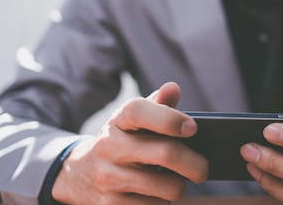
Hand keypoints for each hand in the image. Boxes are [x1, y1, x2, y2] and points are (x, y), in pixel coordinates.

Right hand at [52, 82, 207, 204]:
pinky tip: (155, 194)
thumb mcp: (133, 121)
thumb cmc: (122, 141)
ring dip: (179, 187)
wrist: (79, 175)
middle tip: (203, 169)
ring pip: (166, 187)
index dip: (169, 118)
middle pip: (165, 153)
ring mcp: (108, 177)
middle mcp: (110, 146)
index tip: (192, 128)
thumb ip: (157, 105)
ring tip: (175, 182)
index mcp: (119, 120)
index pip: (139, 111)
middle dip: (195, 164)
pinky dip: (161, 203)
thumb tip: (173, 88)